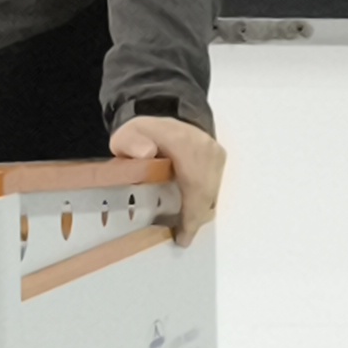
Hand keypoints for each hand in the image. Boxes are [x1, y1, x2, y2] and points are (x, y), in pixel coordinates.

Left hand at [109, 112, 225, 246]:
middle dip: (196, 218)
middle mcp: (205, 147)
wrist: (163, 111)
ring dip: (201, 211)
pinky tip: (193, 211)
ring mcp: (215, 152)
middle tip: (183, 236)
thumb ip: (132, 144)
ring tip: (186, 227)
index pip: (194, 183)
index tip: (184, 236)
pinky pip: (215, 184)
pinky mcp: (219, 156)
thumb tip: (146, 154)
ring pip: (214, 190)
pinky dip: (205, 200)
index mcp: (182, 143)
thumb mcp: (128, 135)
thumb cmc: (143, 132)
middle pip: (207, 192)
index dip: (191, 214)